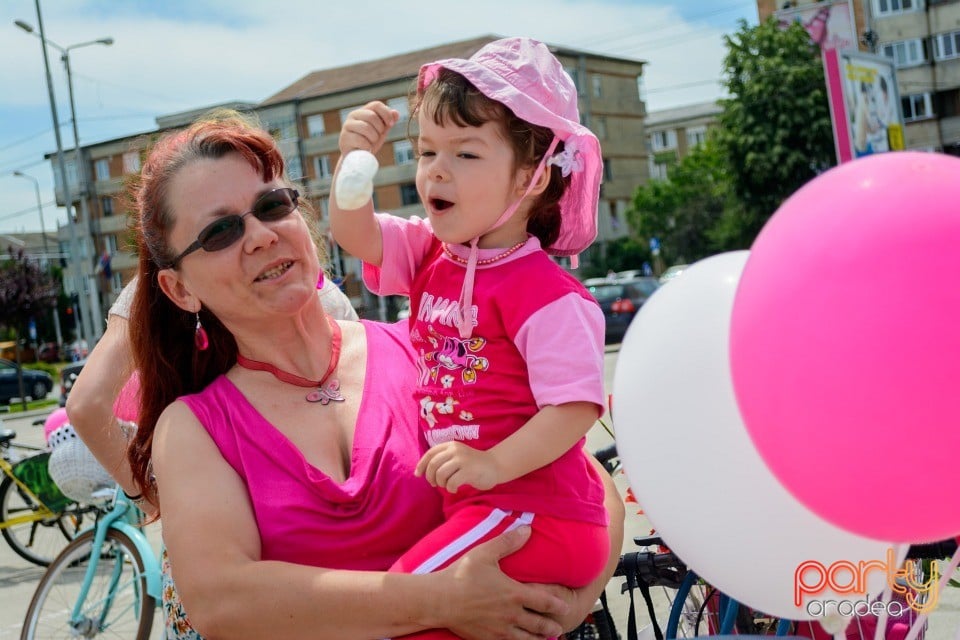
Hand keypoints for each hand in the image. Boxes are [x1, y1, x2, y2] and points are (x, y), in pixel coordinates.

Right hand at [338, 100, 398, 155]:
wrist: (357, 158)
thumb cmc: (369, 142)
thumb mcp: (381, 131)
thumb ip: (388, 122)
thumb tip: (395, 113)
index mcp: (364, 111)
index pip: (376, 105)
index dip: (386, 114)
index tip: (391, 125)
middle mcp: (353, 115)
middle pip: (372, 116)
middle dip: (380, 129)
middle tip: (378, 137)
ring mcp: (347, 126)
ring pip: (366, 127)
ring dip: (374, 138)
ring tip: (371, 143)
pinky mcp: (344, 138)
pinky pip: (361, 140)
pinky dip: (367, 146)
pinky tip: (366, 148)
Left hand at [416, 441, 500, 492]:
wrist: (495, 465)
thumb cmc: (472, 464)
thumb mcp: (457, 457)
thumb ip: (443, 460)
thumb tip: (422, 471)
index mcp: (451, 445)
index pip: (430, 453)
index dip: (421, 465)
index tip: (417, 475)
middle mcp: (455, 450)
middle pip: (433, 465)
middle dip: (430, 477)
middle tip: (435, 484)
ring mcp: (462, 460)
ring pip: (440, 474)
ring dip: (441, 484)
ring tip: (447, 486)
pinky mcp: (469, 471)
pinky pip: (451, 482)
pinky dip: (450, 489)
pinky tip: (455, 489)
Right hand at [437, 526, 567, 639]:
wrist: (439, 600)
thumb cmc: (461, 575)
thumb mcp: (485, 553)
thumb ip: (508, 542)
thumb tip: (527, 529)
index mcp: (514, 594)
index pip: (544, 602)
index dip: (557, 605)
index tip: (565, 606)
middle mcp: (511, 615)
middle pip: (539, 625)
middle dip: (551, 627)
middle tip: (558, 628)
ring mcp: (500, 630)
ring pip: (527, 639)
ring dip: (538, 639)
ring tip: (545, 639)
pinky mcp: (488, 639)